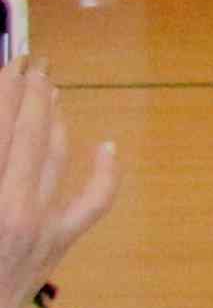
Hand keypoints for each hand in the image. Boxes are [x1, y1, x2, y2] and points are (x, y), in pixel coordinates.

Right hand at [0, 62, 120, 307]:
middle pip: (27, 135)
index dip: (5, 91)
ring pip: (57, 156)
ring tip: (53, 92)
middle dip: (30, 94)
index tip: (10, 63)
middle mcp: (14, 205)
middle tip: (32, 63)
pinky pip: (92, 203)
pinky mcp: (60, 243)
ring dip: (55, 120)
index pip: (1, 128)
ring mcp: (43, 224)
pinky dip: (105, 173)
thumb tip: (5, 129)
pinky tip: (107, 147)